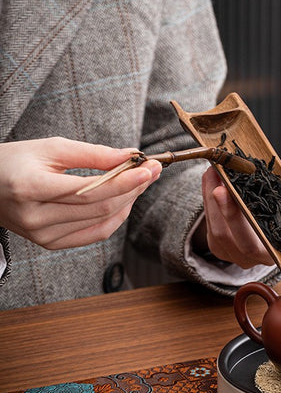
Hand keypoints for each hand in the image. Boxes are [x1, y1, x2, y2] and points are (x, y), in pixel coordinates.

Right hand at [0, 137, 161, 248]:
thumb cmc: (15, 162)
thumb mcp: (50, 148)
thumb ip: (92, 154)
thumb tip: (130, 156)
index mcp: (31, 188)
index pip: (91, 190)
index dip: (125, 180)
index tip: (149, 167)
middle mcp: (36, 217)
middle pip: (100, 207)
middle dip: (133, 188)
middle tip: (153, 170)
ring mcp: (43, 236)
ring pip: (102, 222)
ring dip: (128, 201)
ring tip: (141, 181)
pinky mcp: (50, 244)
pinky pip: (94, 234)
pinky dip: (115, 217)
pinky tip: (125, 200)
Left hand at [200, 166, 273, 268]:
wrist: (267, 240)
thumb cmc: (280, 222)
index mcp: (268, 255)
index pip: (249, 244)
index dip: (233, 217)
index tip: (222, 190)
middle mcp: (247, 259)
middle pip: (224, 235)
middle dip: (216, 202)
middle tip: (214, 173)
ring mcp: (229, 255)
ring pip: (213, 227)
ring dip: (209, 195)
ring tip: (213, 170)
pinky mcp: (216, 247)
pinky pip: (209, 223)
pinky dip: (208, 199)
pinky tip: (211, 180)